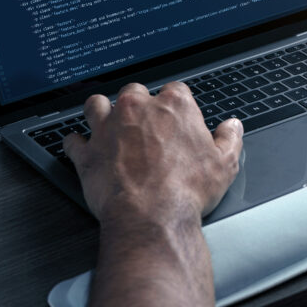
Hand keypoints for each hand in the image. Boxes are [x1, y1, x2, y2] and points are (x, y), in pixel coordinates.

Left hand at [64, 82, 243, 223]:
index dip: (177, 105)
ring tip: (108, 123)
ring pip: (97, 105)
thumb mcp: (225, 164)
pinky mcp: (87, 153)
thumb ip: (229, 139)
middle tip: (145, 125)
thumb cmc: (187, 190)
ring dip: (101, 112)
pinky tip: (83, 149)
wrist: (152, 217)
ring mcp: (108, 128)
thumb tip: (232, 126)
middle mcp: (137, 109)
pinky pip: (73, 141)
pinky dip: (77, 144)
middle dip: (139, 105)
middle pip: (134, 92)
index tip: (178, 119)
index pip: (175, 90)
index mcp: (174, 106)